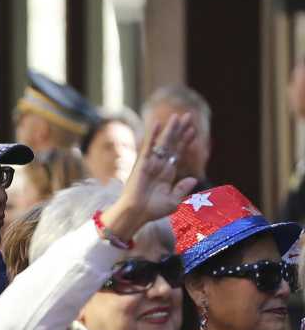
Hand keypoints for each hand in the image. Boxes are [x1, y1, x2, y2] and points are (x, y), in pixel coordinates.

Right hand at [101, 113, 200, 237]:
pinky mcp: (142, 163)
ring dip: (171, 129)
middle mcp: (160, 165)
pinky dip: (153, 135)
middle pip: (173, 143)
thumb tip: (194, 178)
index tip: (193, 130)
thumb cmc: (152, 210)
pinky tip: (158, 123)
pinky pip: (148, 146)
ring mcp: (151, 163)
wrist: (136, 214)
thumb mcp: (173, 201)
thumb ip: (183, 189)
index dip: (186, 142)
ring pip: (164, 142)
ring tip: (179, 116)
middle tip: (188, 115)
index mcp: (168, 173)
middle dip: (181, 130)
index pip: (178, 153)